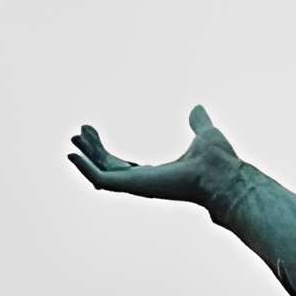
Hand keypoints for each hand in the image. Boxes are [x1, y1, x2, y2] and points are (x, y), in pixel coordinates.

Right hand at [69, 103, 241, 208]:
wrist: (222, 172)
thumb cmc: (219, 161)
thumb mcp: (203, 134)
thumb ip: (198, 123)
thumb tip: (198, 109)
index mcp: (157, 175)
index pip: (124, 166)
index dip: (106, 152)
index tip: (92, 133)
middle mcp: (145, 183)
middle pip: (109, 168)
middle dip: (92, 152)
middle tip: (77, 133)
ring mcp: (138, 186)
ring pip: (101, 173)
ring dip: (86, 156)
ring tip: (74, 138)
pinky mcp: (134, 186)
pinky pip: (101, 180)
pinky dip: (85, 168)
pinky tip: (72, 154)